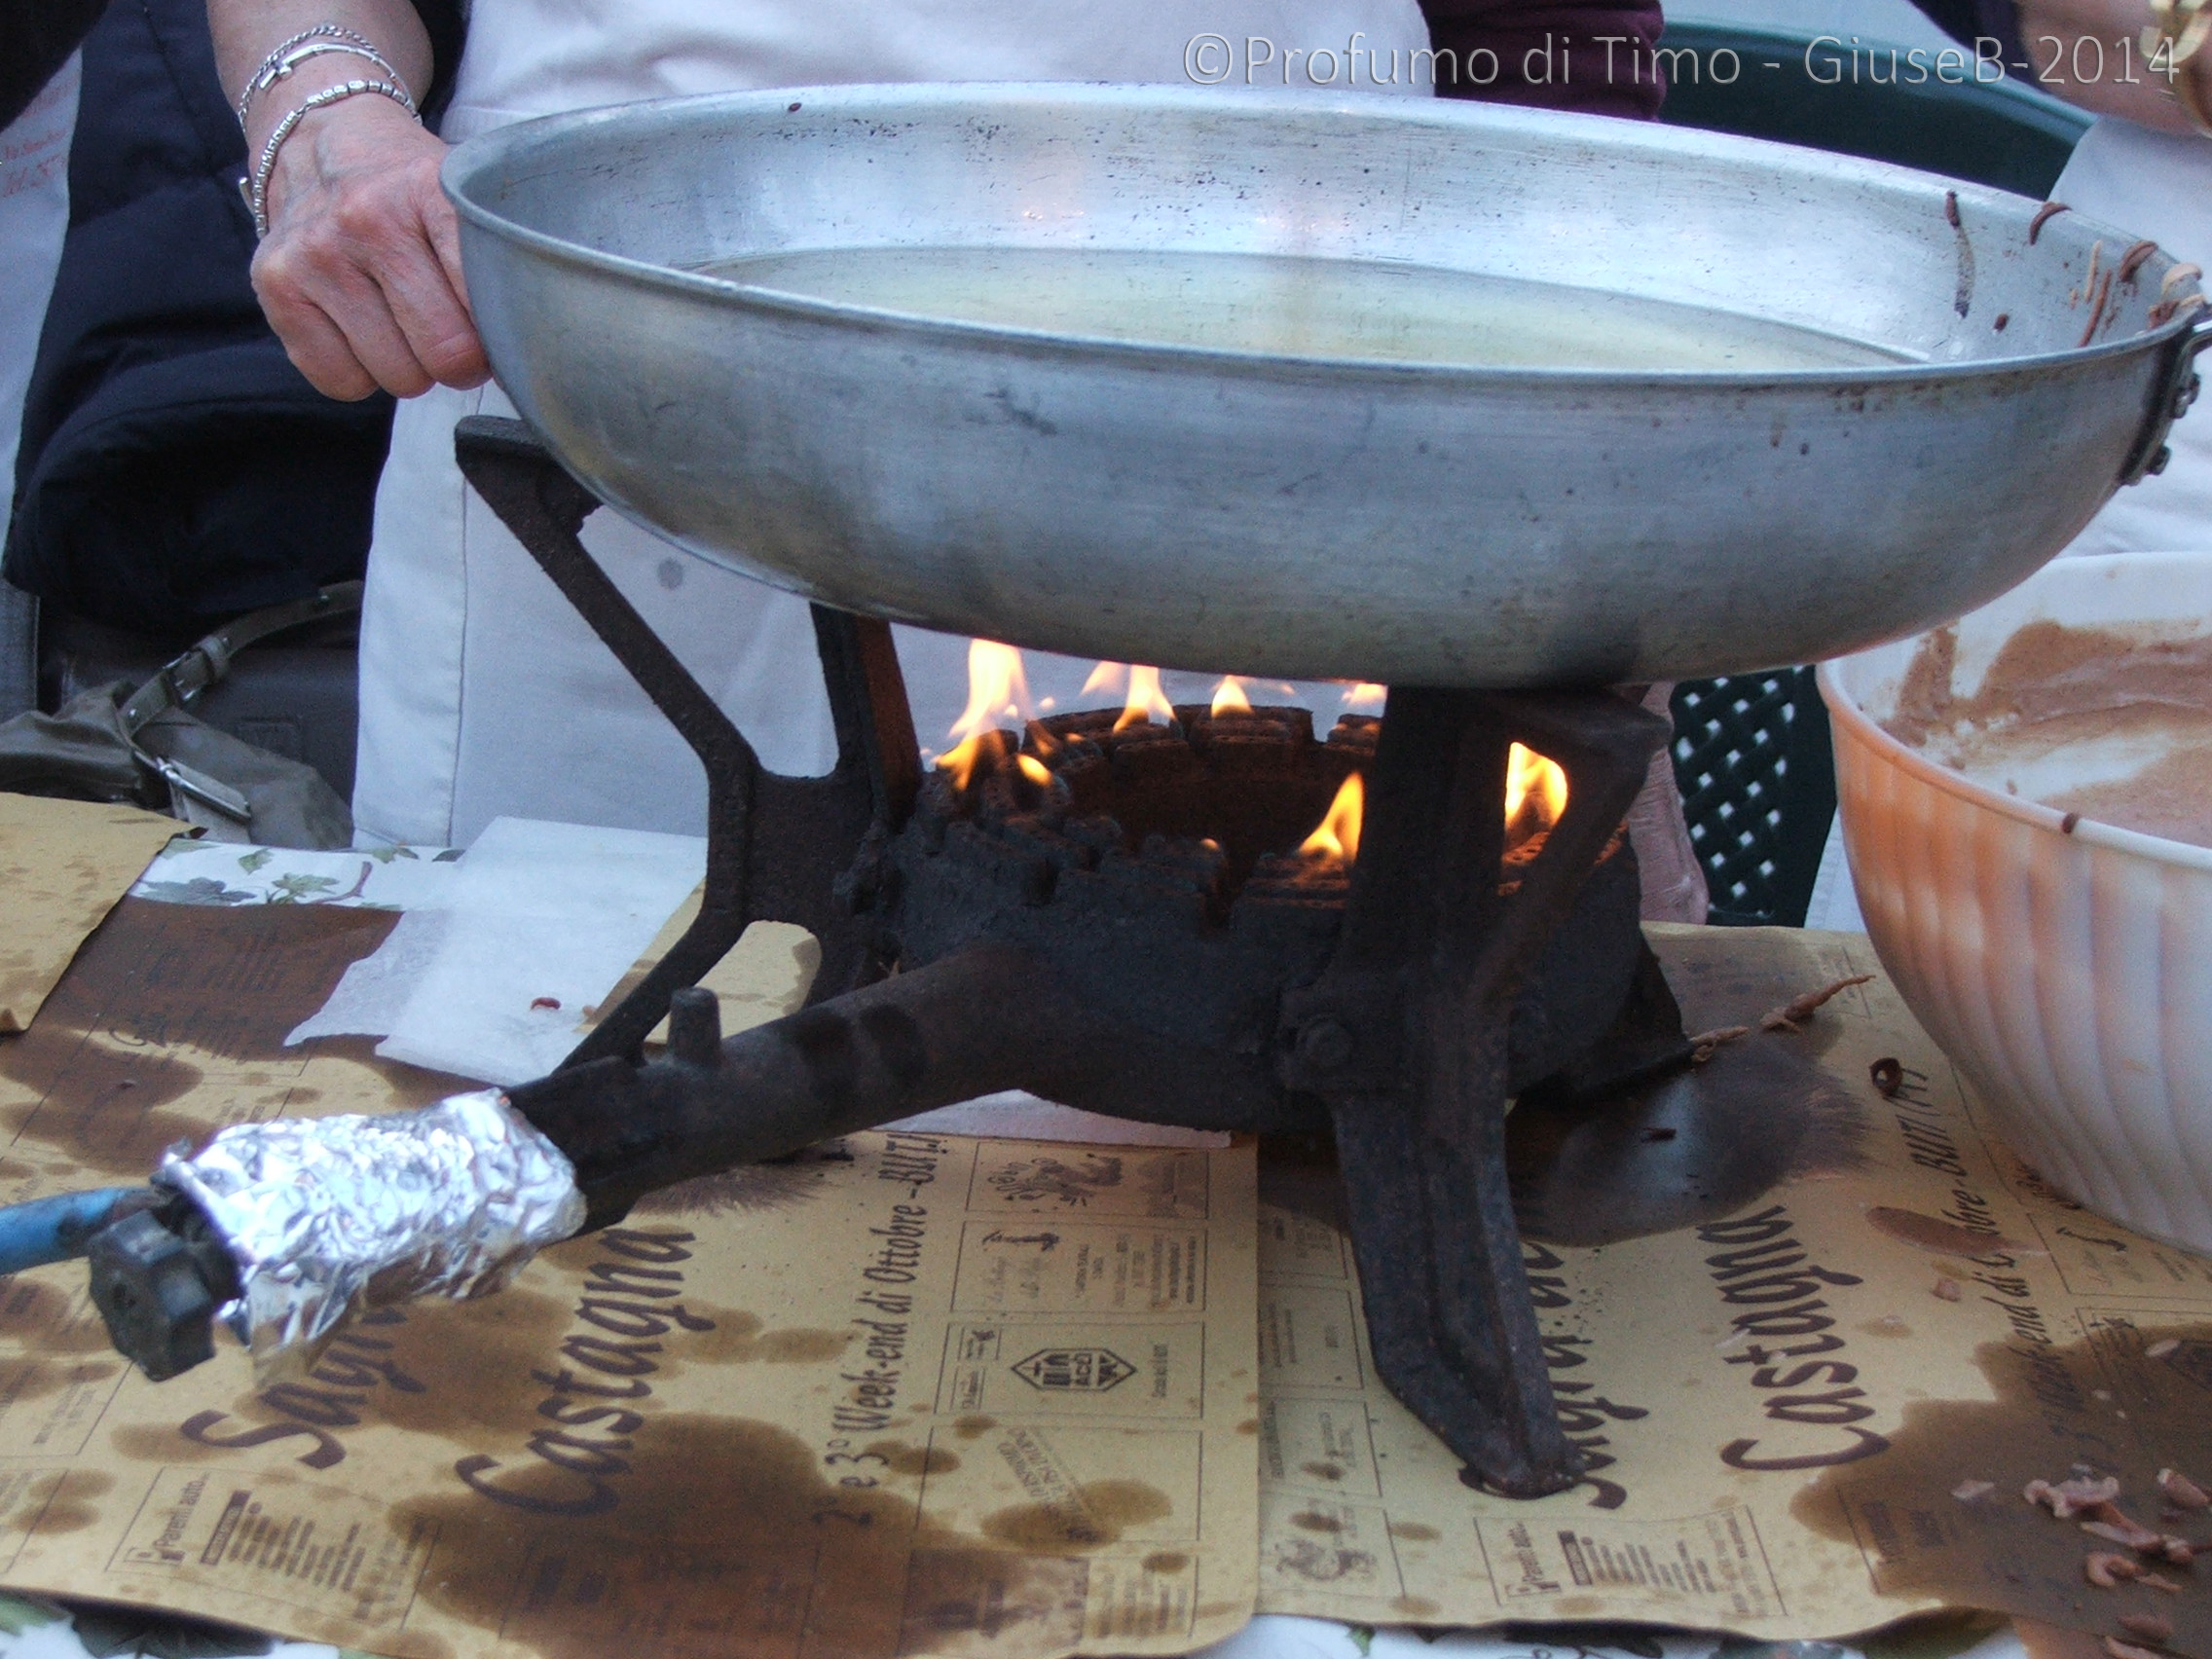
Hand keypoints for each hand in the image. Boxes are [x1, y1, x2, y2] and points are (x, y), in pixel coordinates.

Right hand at [249, 94, 489, 399]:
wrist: (325, 140)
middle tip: (457, 336)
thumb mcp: (467, 197)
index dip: (505, 334)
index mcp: (429, 191)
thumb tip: (531, 355)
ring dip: (413, 368)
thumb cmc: (412, 188)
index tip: (501, 328)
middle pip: (447, 353)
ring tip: (406, 324)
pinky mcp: (275, 285)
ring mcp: (314, 253)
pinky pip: (342, 382)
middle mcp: (365, 219)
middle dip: (464, 361)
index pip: (488, 302)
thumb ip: (502, 262)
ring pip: (398, 376)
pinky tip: (364, 330)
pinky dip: (360, 374)